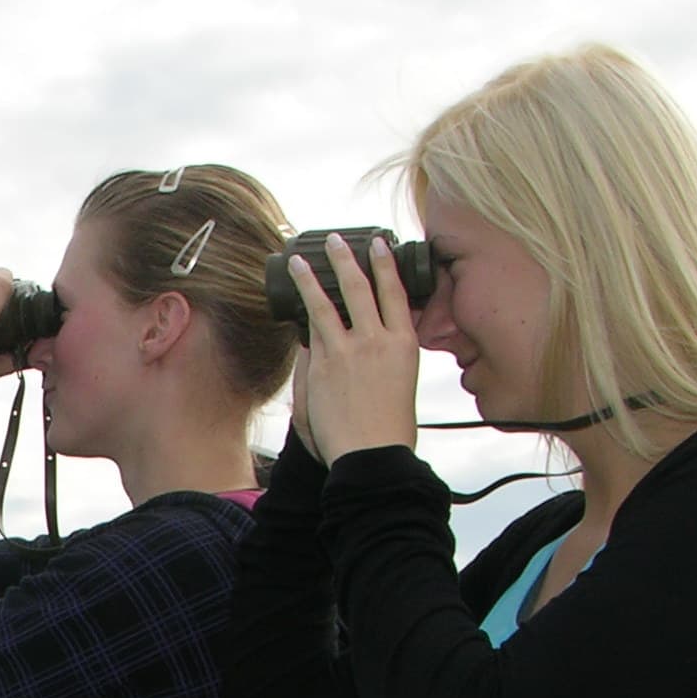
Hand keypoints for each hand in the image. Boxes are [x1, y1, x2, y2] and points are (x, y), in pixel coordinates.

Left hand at [286, 233, 419, 460]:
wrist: (373, 455)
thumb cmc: (389, 430)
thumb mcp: (402, 383)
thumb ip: (383, 355)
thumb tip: (360, 337)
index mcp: (405, 344)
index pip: (395, 292)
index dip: (384, 265)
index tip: (377, 245)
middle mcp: (379, 340)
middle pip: (361, 287)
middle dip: (346, 259)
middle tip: (335, 242)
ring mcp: (349, 350)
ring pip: (326, 303)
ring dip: (310, 278)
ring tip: (299, 262)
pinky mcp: (323, 366)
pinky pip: (310, 334)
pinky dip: (301, 317)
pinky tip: (291, 303)